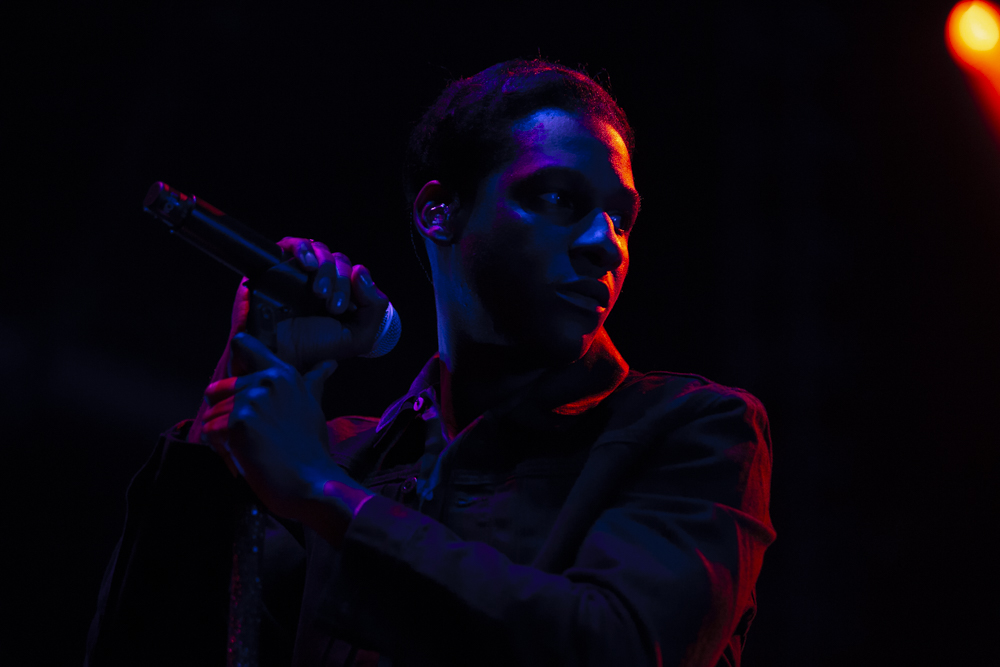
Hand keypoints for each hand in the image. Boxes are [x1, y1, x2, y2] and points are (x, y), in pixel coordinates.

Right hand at [188, 237, 387, 443]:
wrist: (278, 355)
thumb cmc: (315, 349)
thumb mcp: (359, 337)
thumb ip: (375, 308)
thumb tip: (362, 271)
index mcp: (341, 294)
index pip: (357, 273)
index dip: (357, 285)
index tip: (344, 309)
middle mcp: (321, 280)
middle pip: (340, 260)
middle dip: (341, 282)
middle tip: (333, 306)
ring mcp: (299, 272)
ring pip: (321, 250)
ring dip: (326, 268)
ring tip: (319, 293)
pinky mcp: (276, 265)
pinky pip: (292, 243)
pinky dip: (304, 249)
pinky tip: (308, 265)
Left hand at [200, 332, 370, 538]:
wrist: (311, 482)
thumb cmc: (312, 448)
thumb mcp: (313, 407)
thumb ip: (313, 381)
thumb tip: (329, 363)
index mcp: (282, 374)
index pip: (243, 345)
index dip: (233, 358)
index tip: (234, 373)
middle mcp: (264, 381)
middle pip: (218, 388)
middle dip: (224, 411)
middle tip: (248, 434)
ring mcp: (249, 401)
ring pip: (211, 413)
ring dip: (221, 433)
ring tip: (246, 447)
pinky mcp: (236, 424)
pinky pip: (209, 432)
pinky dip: (219, 447)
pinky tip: (240, 456)